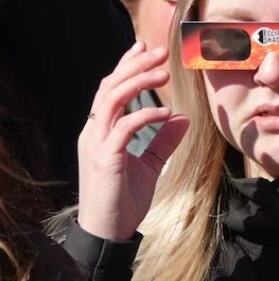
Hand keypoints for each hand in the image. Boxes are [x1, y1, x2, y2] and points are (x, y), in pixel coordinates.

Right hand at [77, 42, 189, 240]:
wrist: (108, 232)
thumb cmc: (124, 200)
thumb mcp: (150, 165)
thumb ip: (163, 141)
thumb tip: (184, 119)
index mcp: (100, 130)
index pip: (109, 89)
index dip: (125, 66)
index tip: (145, 48)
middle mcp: (93, 132)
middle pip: (109, 86)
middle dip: (134, 65)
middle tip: (161, 52)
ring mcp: (96, 144)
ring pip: (111, 99)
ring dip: (138, 82)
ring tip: (164, 73)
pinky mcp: (105, 159)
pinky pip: (123, 128)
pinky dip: (145, 116)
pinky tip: (166, 112)